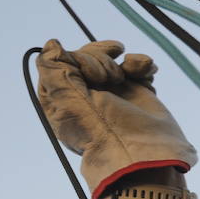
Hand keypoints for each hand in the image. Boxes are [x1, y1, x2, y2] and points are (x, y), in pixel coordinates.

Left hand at [36, 39, 196, 198]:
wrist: (142, 155)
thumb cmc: (100, 129)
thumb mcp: (67, 99)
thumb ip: (53, 69)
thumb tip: (51, 44)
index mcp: (62, 97)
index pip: (65, 60)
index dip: (81, 60)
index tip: (94, 76)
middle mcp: (85, 94)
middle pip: (89, 56)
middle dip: (102, 59)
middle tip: (112, 78)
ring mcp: (111, 94)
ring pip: (114, 59)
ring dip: (125, 60)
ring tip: (136, 71)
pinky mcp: (137, 94)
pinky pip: (136, 68)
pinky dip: (142, 64)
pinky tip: (147, 70)